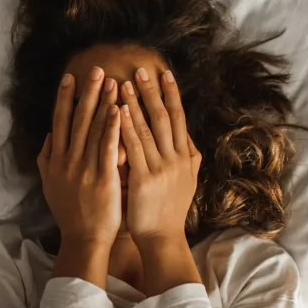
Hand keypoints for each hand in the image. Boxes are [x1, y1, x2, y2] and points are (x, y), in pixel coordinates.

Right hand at [37, 67, 122, 248]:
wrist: (83, 239)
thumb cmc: (70, 214)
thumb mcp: (50, 186)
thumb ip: (46, 160)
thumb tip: (48, 138)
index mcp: (56, 160)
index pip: (60, 122)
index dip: (64, 98)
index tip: (70, 77)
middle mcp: (68, 160)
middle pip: (77, 119)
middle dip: (87, 93)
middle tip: (96, 69)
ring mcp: (85, 169)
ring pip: (93, 129)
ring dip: (103, 103)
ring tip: (112, 81)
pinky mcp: (103, 178)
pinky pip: (108, 148)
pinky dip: (112, 128)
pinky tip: (119, 110)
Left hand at [119, 68, 201, 245]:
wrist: (163, 238)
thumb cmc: (170, 211)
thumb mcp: (187, 181)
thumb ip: (188, 158)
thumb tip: (188, 138)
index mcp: (185, 157)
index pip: (179, 118)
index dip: (172, 95)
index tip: (164, 74)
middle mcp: (177, 159)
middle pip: (165, 117)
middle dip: (153, 92)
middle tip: (141, 69)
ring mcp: (162, 168)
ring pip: (148, 128)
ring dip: (136, 104)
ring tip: (123, 83)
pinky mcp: (145, 179)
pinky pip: (134, 148)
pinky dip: (126, 128)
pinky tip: (118, 111)